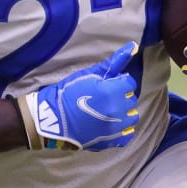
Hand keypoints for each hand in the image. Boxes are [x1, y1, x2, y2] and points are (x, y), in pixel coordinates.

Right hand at [19, 42, 139, 150]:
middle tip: (103, 97)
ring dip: (123, 112)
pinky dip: (122, 130)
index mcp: (113, 92)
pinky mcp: (111, 141)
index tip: (105, 85)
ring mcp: (115, 128)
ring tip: (107, 111)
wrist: (53, 119)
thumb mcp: (90, 74)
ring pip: (132, 117)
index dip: (117, 82)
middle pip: (131, 99)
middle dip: (120, 96)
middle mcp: (118, 110)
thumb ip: (114, 61)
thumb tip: (134, 46)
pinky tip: (111, 125)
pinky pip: (127, 135)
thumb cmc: (69, 93)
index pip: (129, 82)